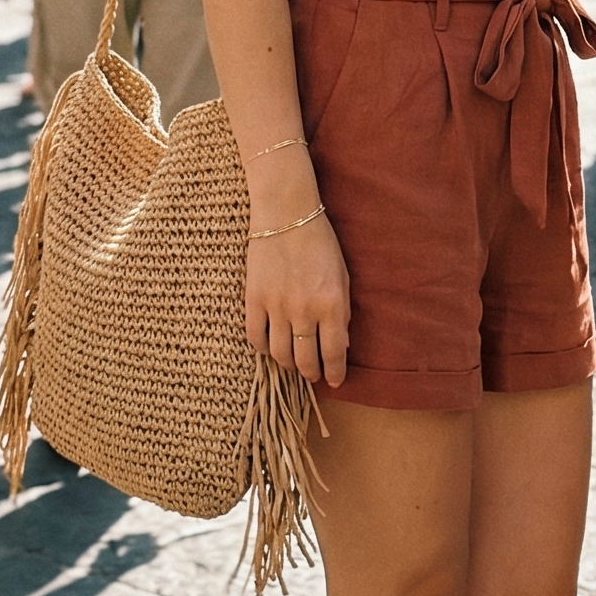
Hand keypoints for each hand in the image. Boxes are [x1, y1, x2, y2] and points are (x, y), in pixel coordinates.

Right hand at [246, 211, 350, 387]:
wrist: (286, 214)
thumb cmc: (320, 243)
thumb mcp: (342, 277)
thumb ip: (342, 313)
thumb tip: (339, 346)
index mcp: (331, 304)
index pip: (333, 352)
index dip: (335, 372)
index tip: (335, 381)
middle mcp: (304, 310)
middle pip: (305, 359)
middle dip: (311, 374)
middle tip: (313, 376)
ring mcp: (276, 306)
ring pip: (280, 353)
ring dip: (288, 365)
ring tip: (293, 364)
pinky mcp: (253, 299)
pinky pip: (255, 337)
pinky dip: (263, 349)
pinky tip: (270, 347)